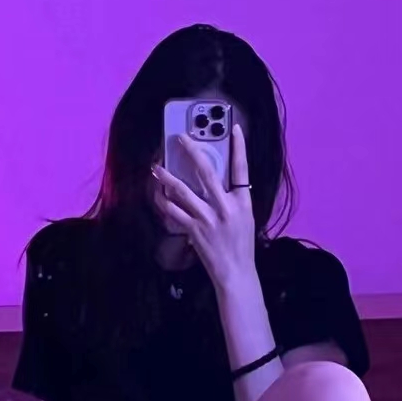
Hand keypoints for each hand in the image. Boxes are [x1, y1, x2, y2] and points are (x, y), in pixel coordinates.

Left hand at [152, 124, 255, 293]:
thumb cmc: (240, 245)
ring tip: (156, 167)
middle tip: (180, 138)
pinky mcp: (194, 230)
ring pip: (183, 191)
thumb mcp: (245, 217)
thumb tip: (215, 179)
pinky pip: (174, 212)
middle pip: (207, 172)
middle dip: (192, 152)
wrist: (235, 272)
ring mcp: (208, 218)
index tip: (234, 128)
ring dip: (167, 177)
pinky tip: (157, 194)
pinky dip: (164, 202)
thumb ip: (233, 197)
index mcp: (242, 201)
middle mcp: (226, 207)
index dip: (239, 147)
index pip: (242, 168)